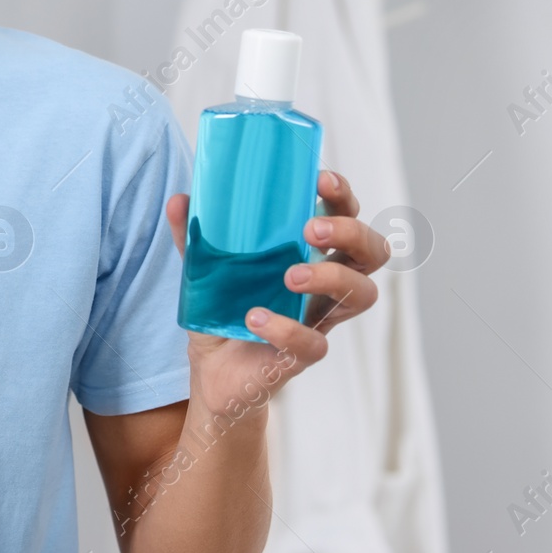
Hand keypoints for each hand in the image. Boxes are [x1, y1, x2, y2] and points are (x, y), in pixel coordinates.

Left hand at [162, 169, 389, 417]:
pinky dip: (286, 329)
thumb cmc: (223, 312)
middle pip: (372, 253)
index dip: (344, 197)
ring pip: (362, 296)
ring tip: (289, 275)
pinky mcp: (301, 357)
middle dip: (351, 231)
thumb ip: (194, 237)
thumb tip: (180, 199)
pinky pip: (313, 344)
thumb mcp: (206, 269)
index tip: (321, 178)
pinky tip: (255, 317)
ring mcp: (318, 321)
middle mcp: (325, 287)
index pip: (346, 219)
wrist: (212, 374)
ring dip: (331, 277)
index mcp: (310, 256)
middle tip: (309, 229)